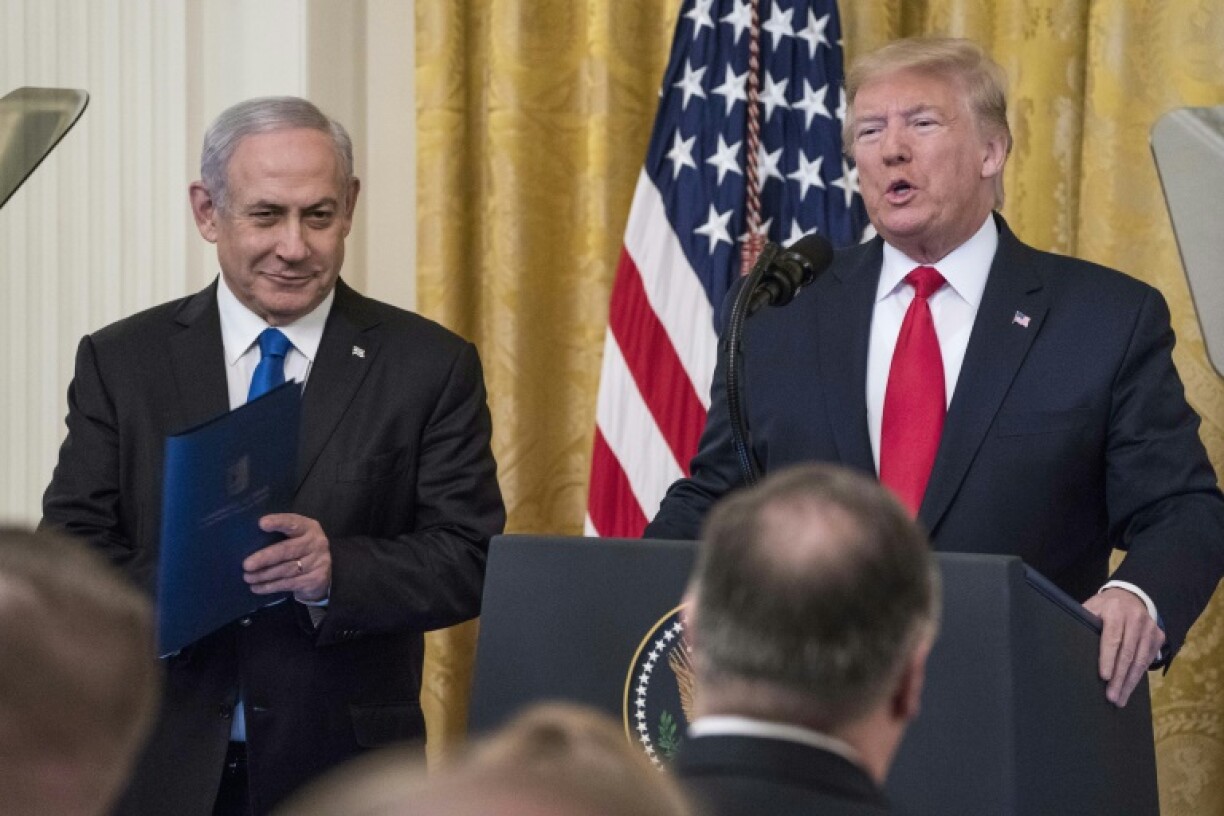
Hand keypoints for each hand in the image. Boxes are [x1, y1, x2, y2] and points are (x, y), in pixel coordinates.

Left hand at [243, 513, 331, 602]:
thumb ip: (278, 535)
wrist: (322, 573)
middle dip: (265, 557)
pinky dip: (270, 586)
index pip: (293, 523)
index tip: (261, 523)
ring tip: (248, 577)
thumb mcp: (295, 537)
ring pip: (286, 569)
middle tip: (246, 565)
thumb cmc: (300, 550)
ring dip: (264, 575)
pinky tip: (257, 587)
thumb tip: (247, 540)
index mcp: (308, 528)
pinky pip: (289, 583)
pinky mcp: (316, 579)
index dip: (278, 522)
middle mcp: (316, 543)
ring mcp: (318, 562)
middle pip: (287, 550)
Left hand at [1083, 588, 1164, 707]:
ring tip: (1120, 699)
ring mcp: (1150, 628)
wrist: (1130, 596)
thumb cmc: (1104, 607)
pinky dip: (1138, 676)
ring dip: (1130, 682)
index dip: (1108, 658)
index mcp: (1115, 610)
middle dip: (1119, 677)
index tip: (1104, 677)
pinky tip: (1129, 688)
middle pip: (1128, 653)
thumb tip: (1068, 643)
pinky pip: (1148, 661)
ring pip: (1141, 660)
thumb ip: (1083, 622)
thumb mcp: (1091, 607)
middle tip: (1111, 697)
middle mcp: (1136, 619)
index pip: (1112, 638)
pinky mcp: (1158, 637)